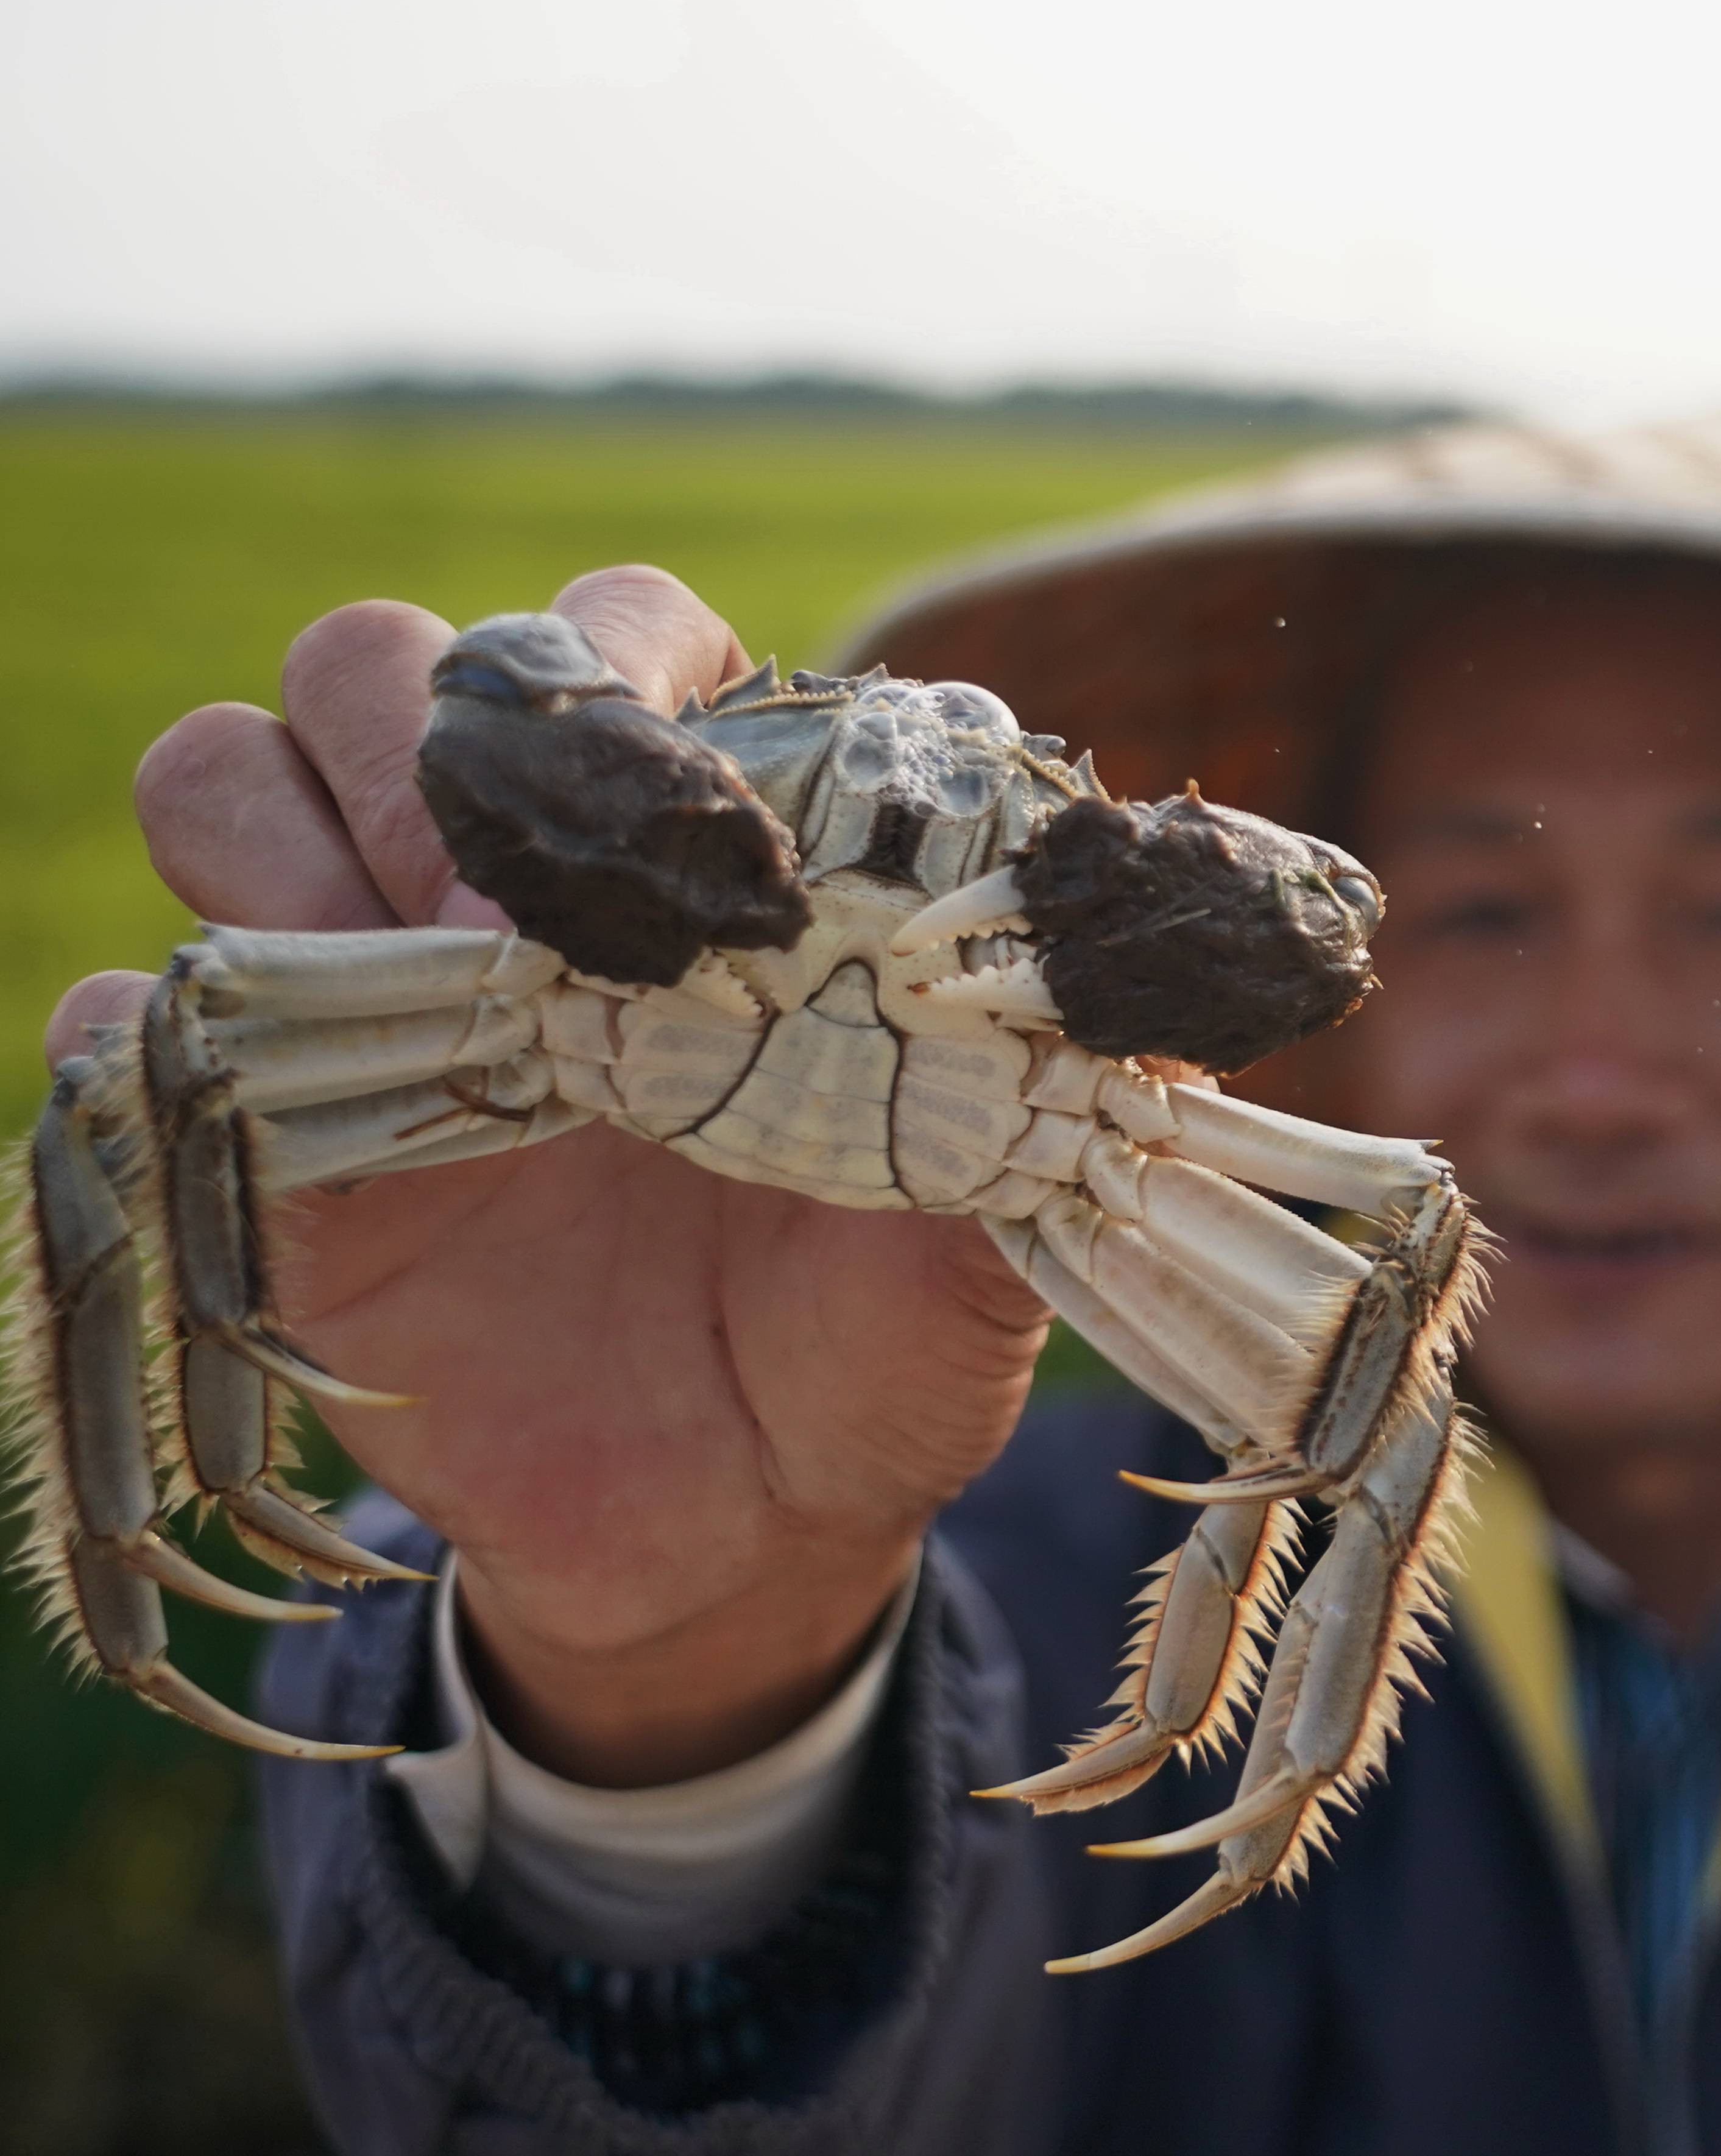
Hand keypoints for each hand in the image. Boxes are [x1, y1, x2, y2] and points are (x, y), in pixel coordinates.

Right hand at [46, 569, 1052, 1782]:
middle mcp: (522, 892)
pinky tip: (290, 1112)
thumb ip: (1039, 1109)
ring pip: (228, 779)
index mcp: (704, 867)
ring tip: (421, 980)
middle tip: (519, 901)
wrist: (750, 1532)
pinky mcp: (282, 1140)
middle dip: (431, 734)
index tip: (686, 819)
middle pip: (384, 664)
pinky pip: (140, 1023)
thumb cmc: (878, 1345)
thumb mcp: (984, 1244)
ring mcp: (384, 999)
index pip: (622, 639)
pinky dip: (164, 1033)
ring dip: (281, 838)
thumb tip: (1128, 1009)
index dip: (629, 677)